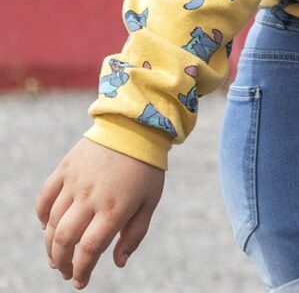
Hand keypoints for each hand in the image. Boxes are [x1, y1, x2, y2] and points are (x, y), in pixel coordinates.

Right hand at [37, 137, 163, 288]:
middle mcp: (91, 198)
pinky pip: (44, 199)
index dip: (82, 270)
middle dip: (62, 262)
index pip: (90, 249)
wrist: (135, 128)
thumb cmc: (147, 169)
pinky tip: (47, 227)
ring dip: (50, 245)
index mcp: (115, 209)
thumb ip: (134, 234)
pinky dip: (42, 217)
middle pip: (65, 240)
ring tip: (56, 257)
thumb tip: (117, 263)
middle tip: (65, 272)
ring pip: (52, 223)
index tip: (80, 283)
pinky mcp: (64, 170)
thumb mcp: (150, 202)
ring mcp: (74, 183)